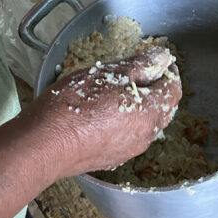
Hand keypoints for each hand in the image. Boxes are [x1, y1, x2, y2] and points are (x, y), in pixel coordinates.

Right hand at [24, 46, 181, 177]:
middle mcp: (145, 135)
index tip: (160, 61)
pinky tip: (110, 112)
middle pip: (164, 109)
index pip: (173, 90)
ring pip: (147, 125)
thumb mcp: (108, 74)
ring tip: (125, 91)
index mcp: (150, 112)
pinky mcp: (113, 159)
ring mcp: (130, 150)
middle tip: (144, 73)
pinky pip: (130, 137)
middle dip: (158, 89)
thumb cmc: (73, 106)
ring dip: (144, 107)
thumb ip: (140, 65)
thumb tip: (162, 58)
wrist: (44, 145)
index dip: (170, 72)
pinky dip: (128, 122)